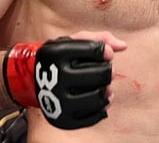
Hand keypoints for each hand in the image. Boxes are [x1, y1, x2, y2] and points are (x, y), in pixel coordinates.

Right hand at [4, 32, 126, 128]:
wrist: (34, 80)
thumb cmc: (60, 58)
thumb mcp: (74, 40)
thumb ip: (100, 38)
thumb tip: (123, 46)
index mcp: (56, 53)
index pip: (96, 50)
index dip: (106, 51)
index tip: (105, 53)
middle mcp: (55, 77)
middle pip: (101, 74)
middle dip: (108, 70)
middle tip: (104, 70)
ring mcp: (58, 101)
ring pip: (98, 96)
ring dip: (107, 89)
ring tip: (104, 85)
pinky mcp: (64, 119)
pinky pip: (94, 116)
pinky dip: (103, 107)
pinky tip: (100, 98)